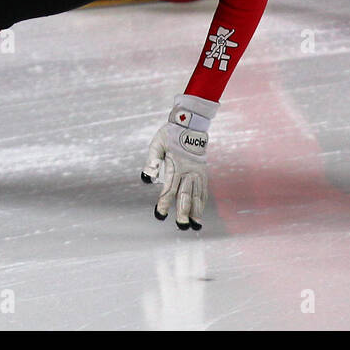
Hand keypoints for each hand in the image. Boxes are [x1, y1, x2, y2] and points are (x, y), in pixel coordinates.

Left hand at [142, 96, 216, 229]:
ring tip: (195, 225)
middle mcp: (188, 171)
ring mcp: (197, 172)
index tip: (160, 214)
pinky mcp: (202, 171)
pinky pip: (203, 189)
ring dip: (196, 210)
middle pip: (185, 194)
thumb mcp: (156, 144)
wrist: (190, 123)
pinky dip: (202, 201)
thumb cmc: (169, 134)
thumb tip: (146, 178)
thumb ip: (151, 162)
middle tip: (181, 226)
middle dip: (183, 211)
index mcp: (176, 165)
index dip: (164, 202)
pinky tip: (201, 211)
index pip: (169, 188)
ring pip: (197, 194)